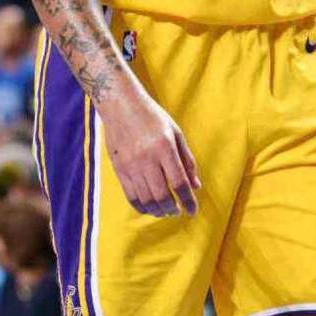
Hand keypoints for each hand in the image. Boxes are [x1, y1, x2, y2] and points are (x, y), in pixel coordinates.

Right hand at [100, 84, 200, 219]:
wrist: (121, 104)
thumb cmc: (152, 117)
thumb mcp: (175, 132)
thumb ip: (187, 160)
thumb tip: (196, 186)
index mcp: (165, 147)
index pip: (179, 182)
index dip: (188, 201)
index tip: (193, 211)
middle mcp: (147, 158)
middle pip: (162, 196)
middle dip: (172, 209)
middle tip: (177, 211)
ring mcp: (131, 165)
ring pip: (146, 200)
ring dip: (158, 210)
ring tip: (165, 210)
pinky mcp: (119, 169)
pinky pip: (131, 197)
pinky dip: (142, 207)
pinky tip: (150, 207)